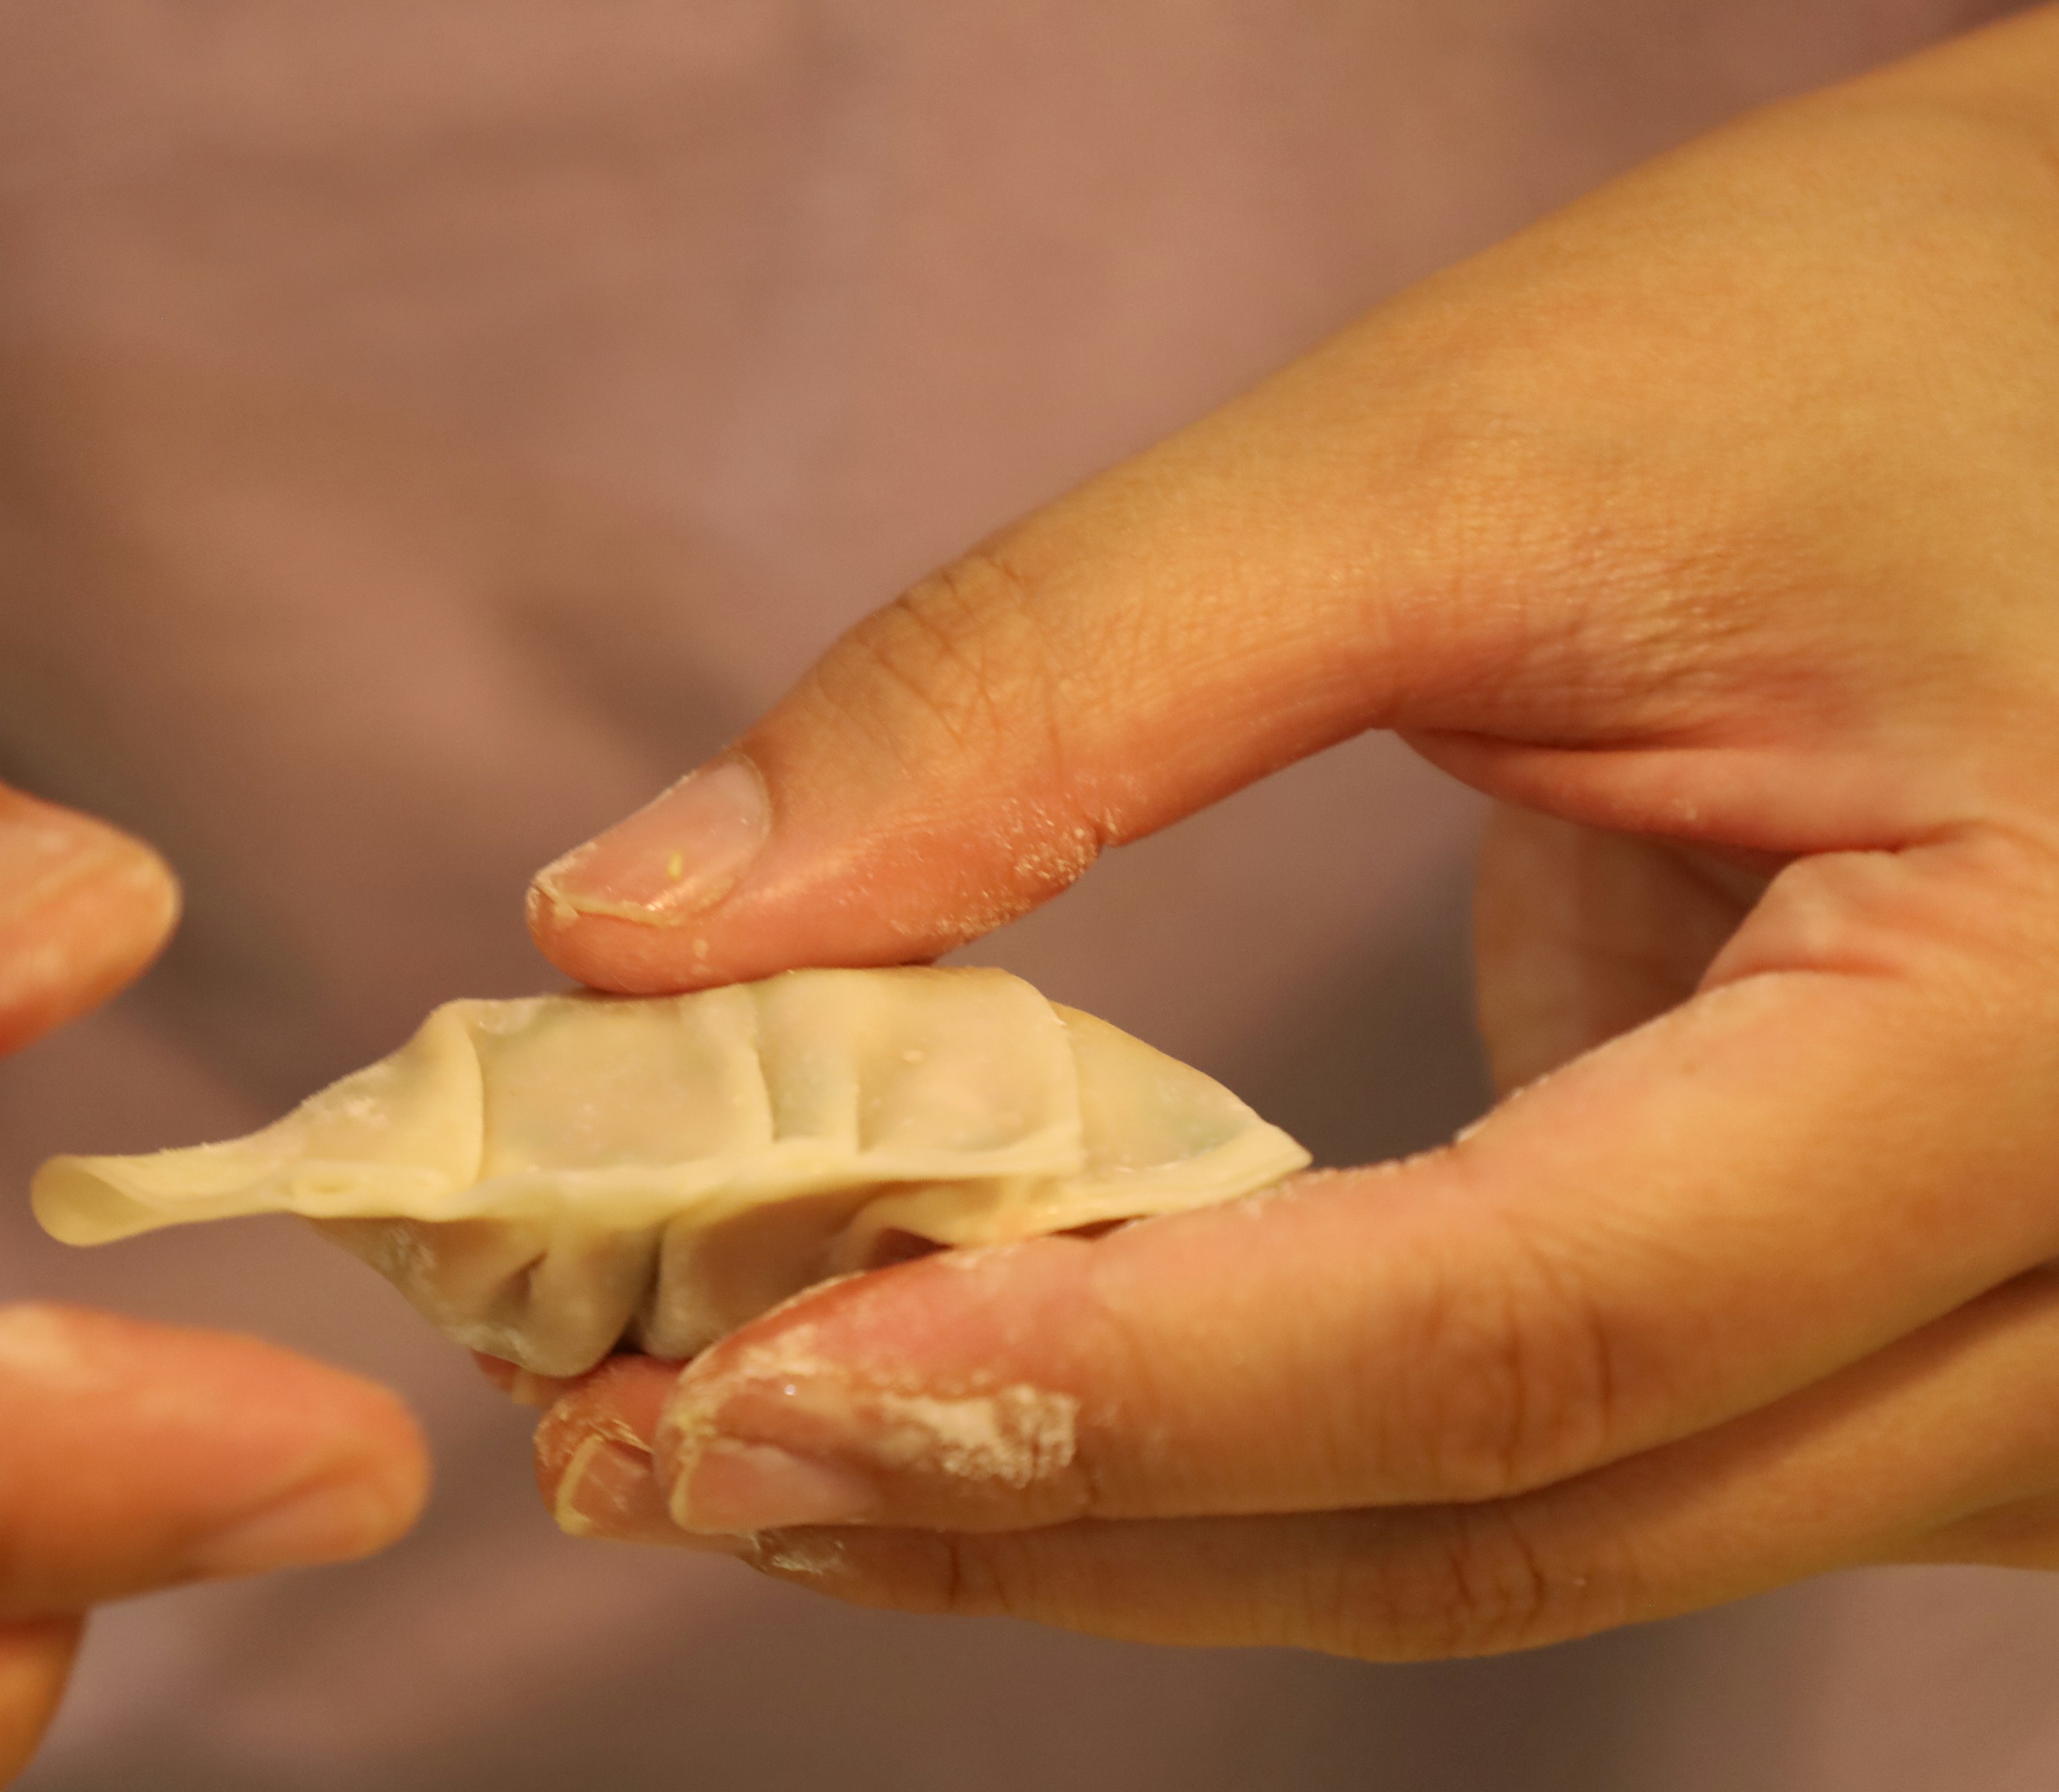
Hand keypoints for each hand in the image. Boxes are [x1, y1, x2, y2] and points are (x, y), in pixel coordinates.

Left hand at [516, 10, 2058, 1656]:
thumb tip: (639, 931)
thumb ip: (1049, 682)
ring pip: (1527, 1549)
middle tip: (663, 1454)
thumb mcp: (1473, 449)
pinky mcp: (1904, 1322)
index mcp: (2046, 1031)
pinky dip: (1267, 1445)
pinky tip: (1023, 1370)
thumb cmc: (1883, 339)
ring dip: (1127, 1521)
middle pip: (1507, 1519)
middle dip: (1041, 1516)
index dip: (1101, 1389)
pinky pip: (1567, 1464)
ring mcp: (2021, 1346)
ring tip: (779, 1435)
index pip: (1522, 1324)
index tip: (735, 1404)